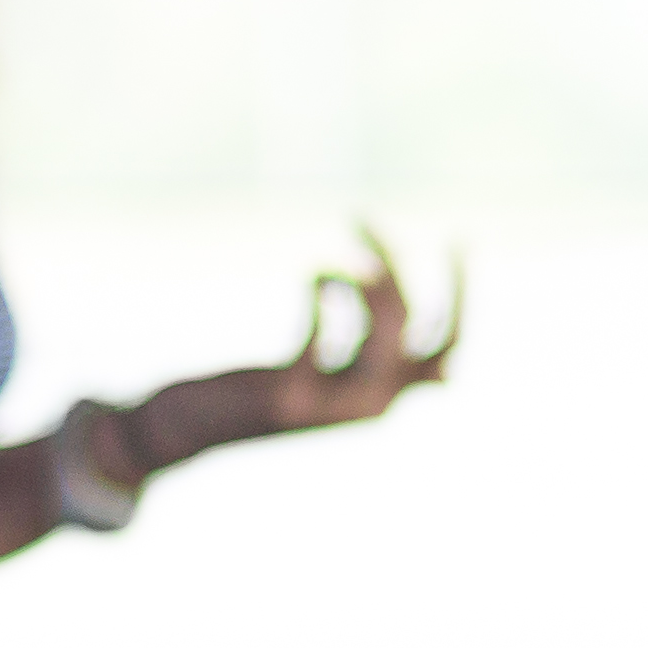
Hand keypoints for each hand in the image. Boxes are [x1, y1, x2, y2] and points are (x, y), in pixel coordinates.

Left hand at [116, 231, 459, 477]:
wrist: (189, 429)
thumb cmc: (258, 392)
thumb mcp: (327, 375)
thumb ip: (369, 358)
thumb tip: (408, 324)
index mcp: (385, 397)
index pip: (447, 345)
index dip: (459, 293)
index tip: (458, 237)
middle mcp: (371, 406)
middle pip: (418, 330)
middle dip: (401, 268)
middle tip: (364, 217)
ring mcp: (332, 406)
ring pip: (380, 331)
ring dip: (364, 273)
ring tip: (331, 245)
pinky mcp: (291, 398)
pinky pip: (322, 338)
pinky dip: (323, 294)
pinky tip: (311, 275)